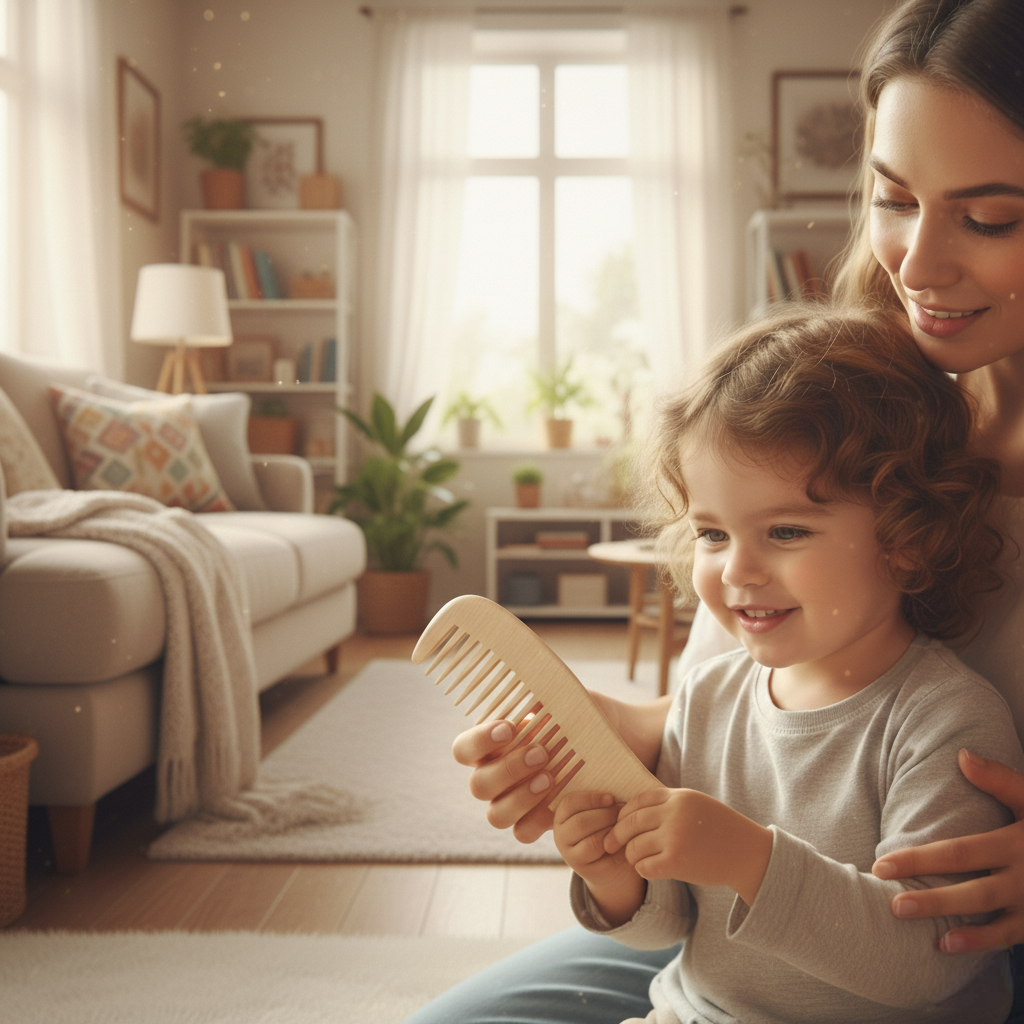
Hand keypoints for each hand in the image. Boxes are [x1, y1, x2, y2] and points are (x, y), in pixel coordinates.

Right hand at [451, 692, 672, 844]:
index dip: (479, 742)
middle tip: (542, 753)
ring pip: (496, 814)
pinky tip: (561, 800)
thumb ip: (545, 696)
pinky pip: (522, 832)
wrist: (623, 741)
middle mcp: (496, 776)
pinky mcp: (536, 823)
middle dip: (508, 770)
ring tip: (551, 778)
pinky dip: (538, 819)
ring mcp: (513, 803)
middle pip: (479, 785)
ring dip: (520, 798)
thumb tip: (528, 687)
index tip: (509, 729)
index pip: (463, 749)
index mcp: (493, 745)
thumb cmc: (585, 716)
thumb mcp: (568, 700)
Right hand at [553, 790, 645, 925]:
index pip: (569, 802)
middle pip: (581, 822)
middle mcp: (560, 835)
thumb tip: (615, 775)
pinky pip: (601, 856)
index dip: (591, 798)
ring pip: (592, 840)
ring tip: (624, 826)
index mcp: (562, 815)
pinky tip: (623, 841)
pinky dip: (614, 845)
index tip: (611, 797)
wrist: (614, 860)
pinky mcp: (584, 870)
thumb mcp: (602, 809)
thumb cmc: (609, 825)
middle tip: (623, 812)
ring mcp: (570, 855)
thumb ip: (602, 797)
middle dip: (606, 815)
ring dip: (611, 831)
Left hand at [607, 788, 771, 905]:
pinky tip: (649, 869)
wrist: (748, 854)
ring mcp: (675, 837)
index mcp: (679, 797)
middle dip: (617, 834)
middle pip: (631, 822)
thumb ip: (670, 804)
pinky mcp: (676, 862)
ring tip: (636, 859)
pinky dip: (642, 869)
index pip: (638, 800)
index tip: (618, 823)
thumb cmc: (721, 830)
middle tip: (610, 844)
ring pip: (634, 846)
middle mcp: (675, 814)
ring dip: (631, 855)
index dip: (624, 812)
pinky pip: (644, 866)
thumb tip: (633, 810)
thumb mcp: (696, 805)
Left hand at [872, 748, 1023, 952]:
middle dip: (929, 899)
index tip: (882, 865)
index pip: (959, 853)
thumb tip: (962, 756)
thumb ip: (1002, 781)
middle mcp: (1023, 877)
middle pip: (969, 891)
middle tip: (891, 904)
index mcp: (1015, 843)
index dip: (920, 860)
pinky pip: (1008, 938)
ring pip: (987, 918)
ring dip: (950, 924)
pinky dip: (979, 943)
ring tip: (912, 924)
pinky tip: (947, 945)